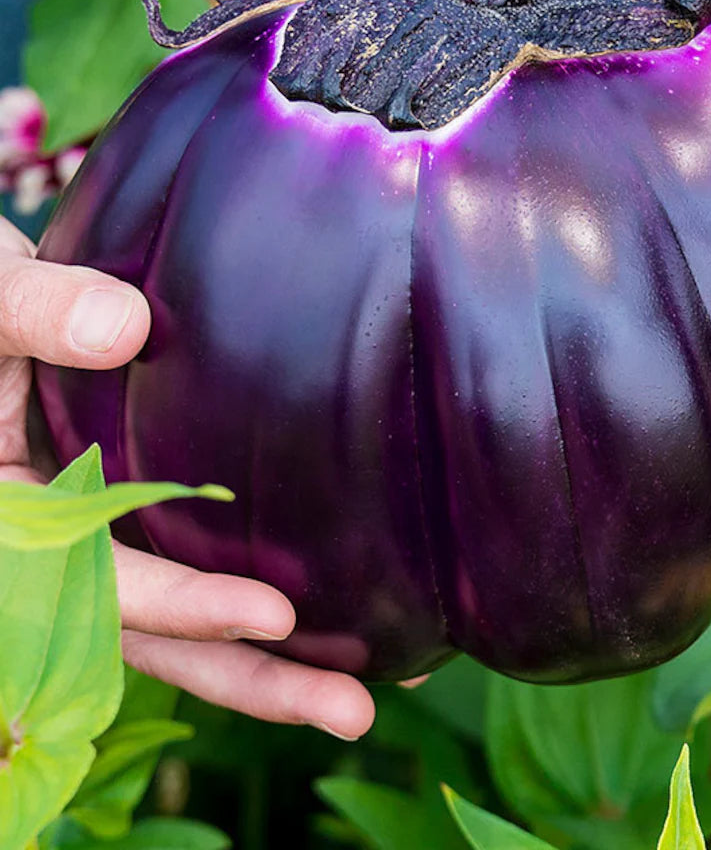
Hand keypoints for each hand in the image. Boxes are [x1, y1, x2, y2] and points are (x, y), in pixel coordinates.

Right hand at [0, 217, 372, 737]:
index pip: (96, 580)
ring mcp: (92, 540)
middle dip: (248, 678)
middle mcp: (48, 550)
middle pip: (149, 637)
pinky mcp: (128, 513)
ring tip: (360, 696)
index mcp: (8, 520)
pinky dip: (246, 608)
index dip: (181, 604)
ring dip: (263, 665)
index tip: (276, 616)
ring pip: (171, 627)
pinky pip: (184, 571)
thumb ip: (33, 314)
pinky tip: (333, 622)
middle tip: (350, 711)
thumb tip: (126, 330)